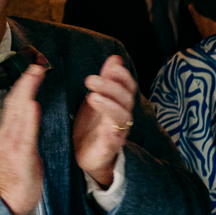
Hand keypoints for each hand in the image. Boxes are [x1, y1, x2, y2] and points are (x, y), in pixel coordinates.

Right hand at [0, 63, 46, 214]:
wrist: (11, 201)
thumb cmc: (21, 176)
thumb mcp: (23, 148)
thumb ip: (26, 129)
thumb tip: (31, 110)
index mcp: (11, 132)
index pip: (16, 101)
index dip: (25, 83)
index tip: (35, 67)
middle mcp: (9, 134)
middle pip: (15, 101)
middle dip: (26, 80)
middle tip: (37, 63)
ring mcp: (13, 143)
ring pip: (18, 112)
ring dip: (27, 91)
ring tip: (35, 74)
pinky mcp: (20, 155)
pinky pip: (24, 133)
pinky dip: (28, 117)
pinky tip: (33, 104)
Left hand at [73, 55, 137, 188]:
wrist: (87, 156)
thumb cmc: (92, 126)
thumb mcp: (97, 98)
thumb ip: (106, 80)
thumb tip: (115, 58)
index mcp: (119, 104)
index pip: (128, 86)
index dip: (123, 76)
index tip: (112, 65)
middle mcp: (122, 117)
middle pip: (125, 99)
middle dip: (110, 87)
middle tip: (89, 79)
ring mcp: (117, 133)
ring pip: (122, 118)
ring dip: (109, 106)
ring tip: (92, 97)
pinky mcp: (108, 150)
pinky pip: (113, 142)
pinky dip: (110, 136)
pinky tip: (103, 129)